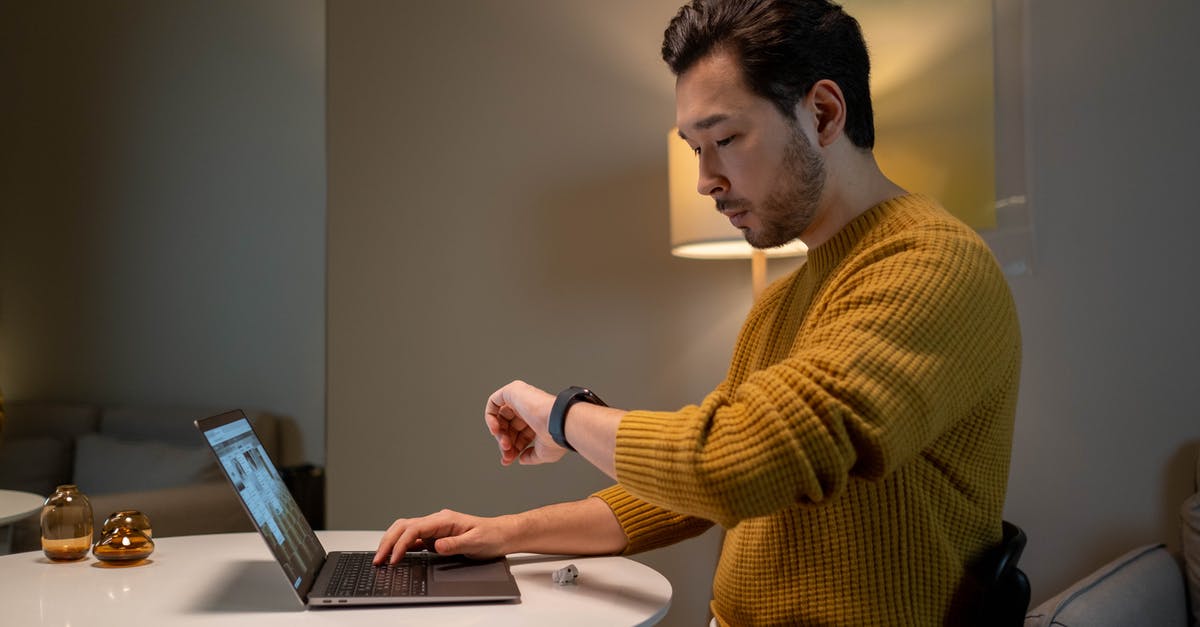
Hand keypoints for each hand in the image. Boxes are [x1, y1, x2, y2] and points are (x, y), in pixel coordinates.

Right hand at [373, 509, 513, 564]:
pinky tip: (396, 556)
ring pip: (406, 531)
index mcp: (444, 519)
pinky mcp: (436, 537)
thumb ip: (455, 544)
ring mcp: (435, 528)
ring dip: (392, 542)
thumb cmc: (491, 536)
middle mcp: (437, 521)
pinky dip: (402, 546)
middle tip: (378, 559)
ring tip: (382, 558)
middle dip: (388, 542)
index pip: (414, 529)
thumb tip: (436, 545)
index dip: (401, 544)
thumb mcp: (476, 542)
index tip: (394, 559)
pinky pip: (414, 539)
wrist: (502, 534)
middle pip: (404, 527)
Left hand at [484, 380, 565, 465]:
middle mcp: (530, 409)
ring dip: (499, 433)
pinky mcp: (514, 391)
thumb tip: (521, 459)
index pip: (519, 435)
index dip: (512, 448)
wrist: (558, 424)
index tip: (509, 459)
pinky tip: (495, 429)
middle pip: (508, 427)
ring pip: (501, 417)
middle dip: (505, 443)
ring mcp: (521, 399)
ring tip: (504, 444)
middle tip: (507, 453)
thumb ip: (530, 456)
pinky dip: (490, 416)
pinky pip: (494, 401)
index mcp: (538, 421)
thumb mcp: (543, 454)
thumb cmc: (556, 436)